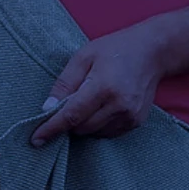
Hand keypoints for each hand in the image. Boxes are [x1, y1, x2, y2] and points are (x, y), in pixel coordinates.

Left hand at [30, 20, 168, 146]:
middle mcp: (120, 105)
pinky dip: (97, 125)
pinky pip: (107, 133)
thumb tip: (47, 109)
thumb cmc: (114, 50)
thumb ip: (64, 84)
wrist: (153, 52)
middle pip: (81, 128)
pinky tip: (100, 107)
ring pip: (93, 133)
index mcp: (103, 87)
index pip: (71, 115)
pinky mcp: (137, 121)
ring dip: (82, 124)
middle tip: (65, 104)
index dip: (51, 129)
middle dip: (67, 122)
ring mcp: (131, 116)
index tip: (35, 140)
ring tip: (87, 101)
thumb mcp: (82, 58)